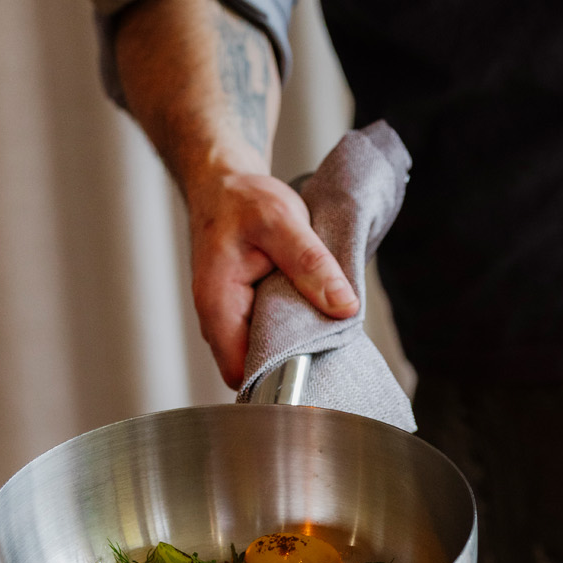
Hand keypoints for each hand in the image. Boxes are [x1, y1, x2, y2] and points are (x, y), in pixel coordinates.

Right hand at [188, 170, 358, 387]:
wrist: (223, 183)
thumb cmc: (242, 200)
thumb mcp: (282, 222)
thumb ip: (311, 264)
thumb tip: (343, 306)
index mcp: (218, 304)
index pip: (241, 371)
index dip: (276, 378)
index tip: (313, 367)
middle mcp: (218, 318)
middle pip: (254, 367)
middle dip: (291, 363)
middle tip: (328, 346)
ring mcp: (230, 317)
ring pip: (263, 351)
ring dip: (293, 344)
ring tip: (322, 326)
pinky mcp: (244, 310)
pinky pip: (267, 333)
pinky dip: (290, 327)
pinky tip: (310, 312)